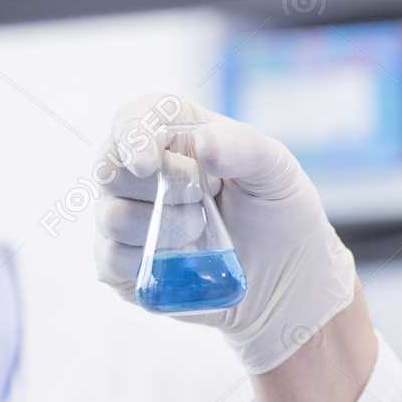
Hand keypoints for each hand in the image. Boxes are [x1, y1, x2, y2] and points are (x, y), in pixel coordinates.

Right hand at [94, 92, 357, 373]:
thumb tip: (202, 143)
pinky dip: (146, 263)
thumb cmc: (282, 218)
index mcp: (178, 136)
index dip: (133, 135)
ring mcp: (131, 220)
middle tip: (203, 198)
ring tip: (204, 231)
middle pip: (110, 165)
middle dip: (156, 186)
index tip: (148, 164)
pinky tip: (182, 261)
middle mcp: (144, 174)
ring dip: (164, 228)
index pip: (135, 118)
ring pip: (112, 216)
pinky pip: (111, 260)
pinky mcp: (126, 266)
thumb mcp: (278, 174)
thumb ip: (244, 147)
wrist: (291, 284)